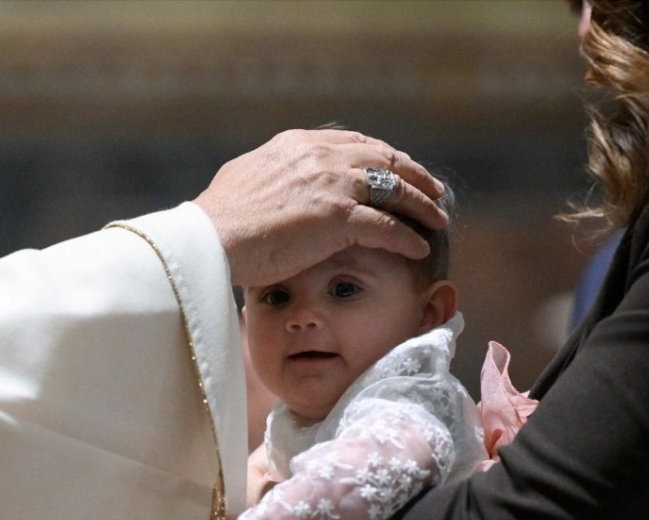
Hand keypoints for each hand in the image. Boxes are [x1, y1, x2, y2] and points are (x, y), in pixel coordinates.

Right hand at [193, 129, 447, 286]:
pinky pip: (387, 226)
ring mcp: (332, 185)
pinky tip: (420, 247)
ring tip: (439, 219)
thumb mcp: (245, 177)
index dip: (384, 156)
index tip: (399, 168)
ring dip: (422, 205)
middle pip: (384, 160)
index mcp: (299, 145)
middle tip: (434, 190)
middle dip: (414, 175)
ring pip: (394, 190)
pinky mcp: (338, 217)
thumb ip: (270, 172)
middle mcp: (321, 157)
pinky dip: (408, 237)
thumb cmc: (218, 219)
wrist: (209, 238)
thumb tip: (271, 178)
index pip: (356, 143)